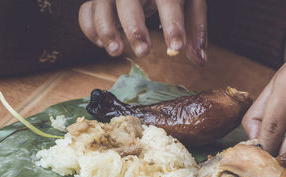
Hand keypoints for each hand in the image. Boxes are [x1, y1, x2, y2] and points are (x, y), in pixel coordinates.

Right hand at [79, 0, 206, 64]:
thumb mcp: (190, 4)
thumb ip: (195, 30)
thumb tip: (199, 60)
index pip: (168, 0)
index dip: (172, 23)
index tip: (176, 47)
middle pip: (128, 1)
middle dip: (135, 27)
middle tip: (144, 51)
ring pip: (101, 6)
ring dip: (106, 30)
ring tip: (117, 51)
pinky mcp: (97, 0)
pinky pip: (86, 12)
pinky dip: (90, 29)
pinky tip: (102, 44)